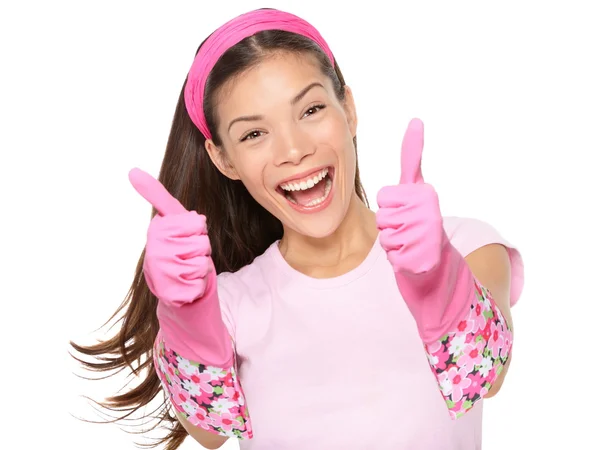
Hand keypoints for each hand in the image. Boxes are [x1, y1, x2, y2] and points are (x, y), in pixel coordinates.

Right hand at [129, 168, 213, 304]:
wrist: (170, 284)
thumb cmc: (175, 246)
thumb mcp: (170, 218)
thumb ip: (156, 195)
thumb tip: (131, 170)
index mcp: (157, 229)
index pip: (197, 223)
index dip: (197, 229)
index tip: (183, 233)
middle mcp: (155, 249)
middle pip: (203, 242)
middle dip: (201, 247)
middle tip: (186, 253)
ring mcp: (162, 272)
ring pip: (202, 262)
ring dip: (200, 266)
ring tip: (185, 267)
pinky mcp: (171, 292)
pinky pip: (200, 282)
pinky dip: (198, 283)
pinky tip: (185, 282)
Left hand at [375, 118, 444, 276]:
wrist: (436, 258)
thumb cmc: (419, 217)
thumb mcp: (416, 185)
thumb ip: (412, 156)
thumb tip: (416, 119)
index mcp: (426, 192)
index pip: (384, 196)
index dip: (390, 204)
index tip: (407, 206)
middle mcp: (429, 213)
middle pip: (381, 215)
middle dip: (389, 223)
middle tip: (408, 226)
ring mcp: (425, 237)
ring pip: (384, 236)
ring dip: (392, 240)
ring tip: (410, 239)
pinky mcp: (419, 258)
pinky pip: (390, 255)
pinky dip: (397, 257)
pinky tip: (411, 255)